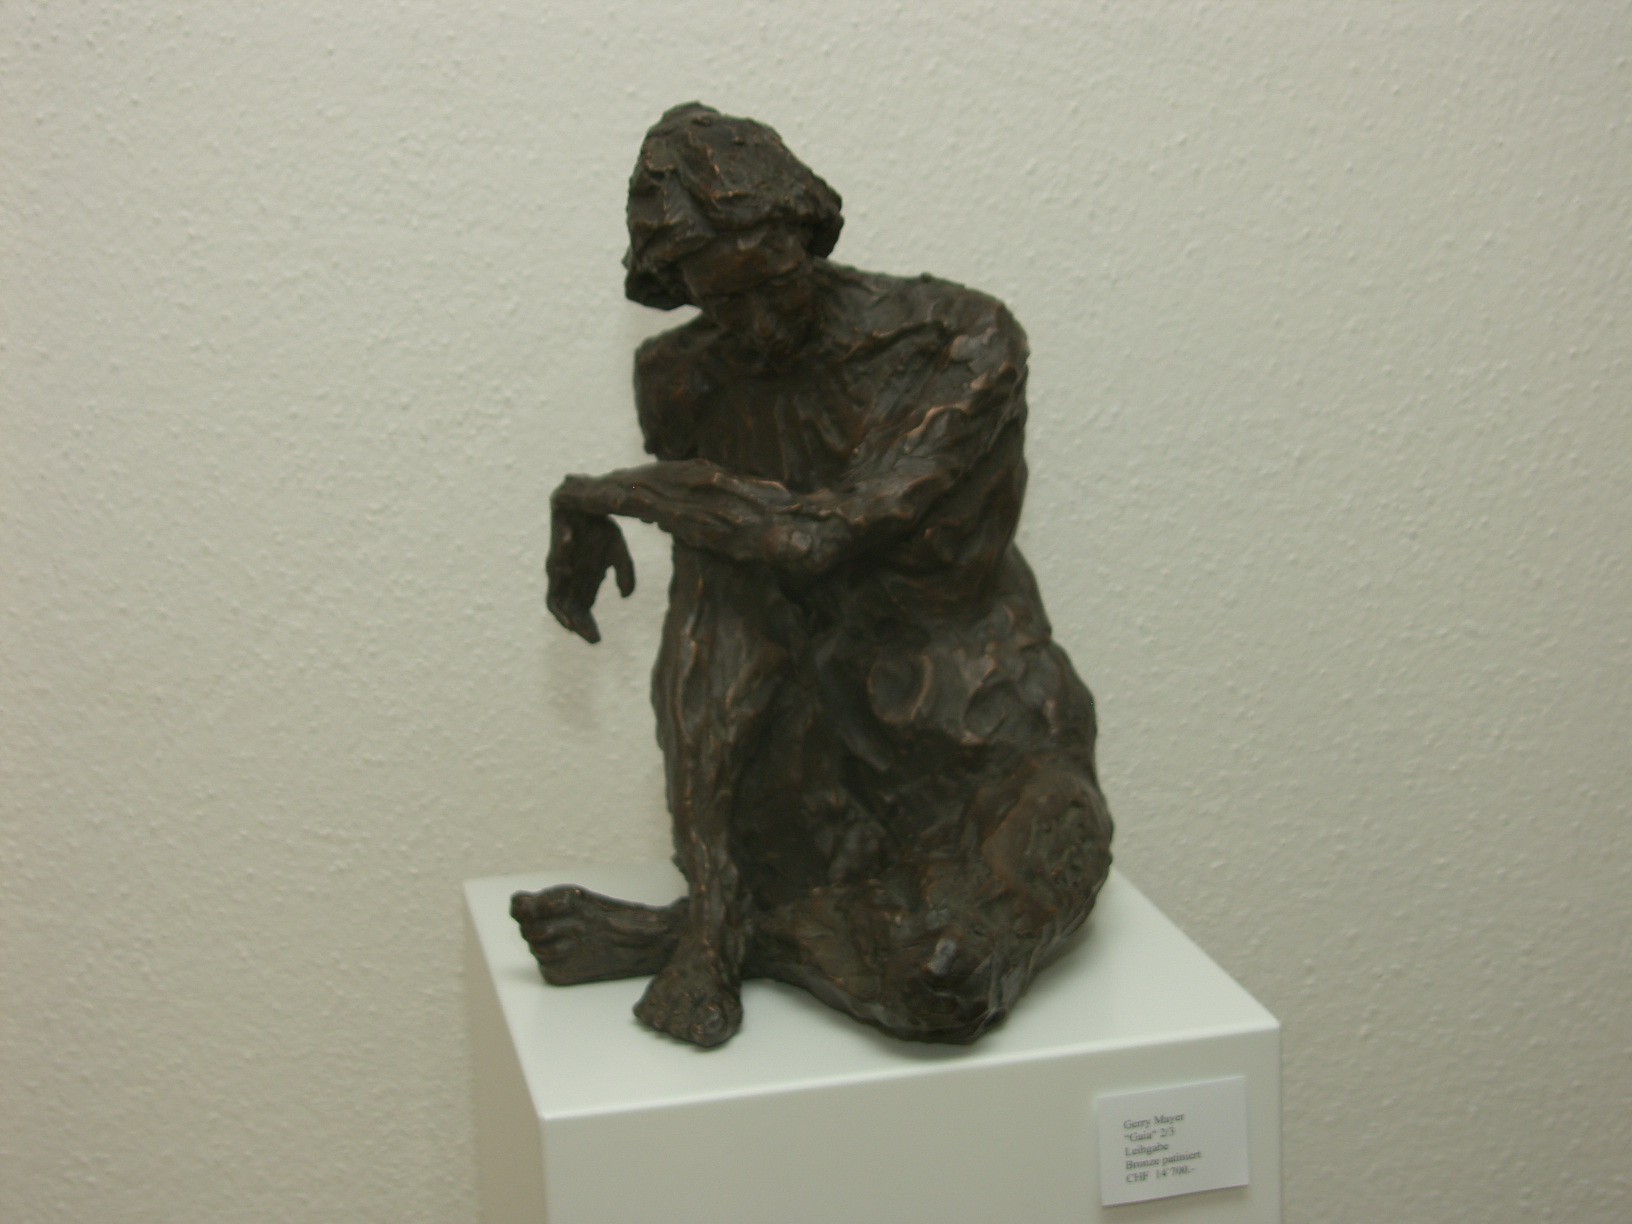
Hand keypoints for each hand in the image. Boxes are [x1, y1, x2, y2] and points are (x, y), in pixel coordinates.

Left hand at [546, 499, 634, 643]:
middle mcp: (570, 580)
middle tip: (588, 637)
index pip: (583, 613)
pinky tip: (567, 572)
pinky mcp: (554, 552)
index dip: (587, 628)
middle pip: (567, 612)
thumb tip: (625, 596)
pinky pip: (554, 565)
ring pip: (554, 597)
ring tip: (570, 624)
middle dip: (576, 625)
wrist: (586, 504)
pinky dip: (560, 569)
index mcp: (585, 584)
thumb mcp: (618, 553)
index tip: (596, 640)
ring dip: (561, 611)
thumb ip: (624, 573)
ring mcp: (560, 568)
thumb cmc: (600, 529)